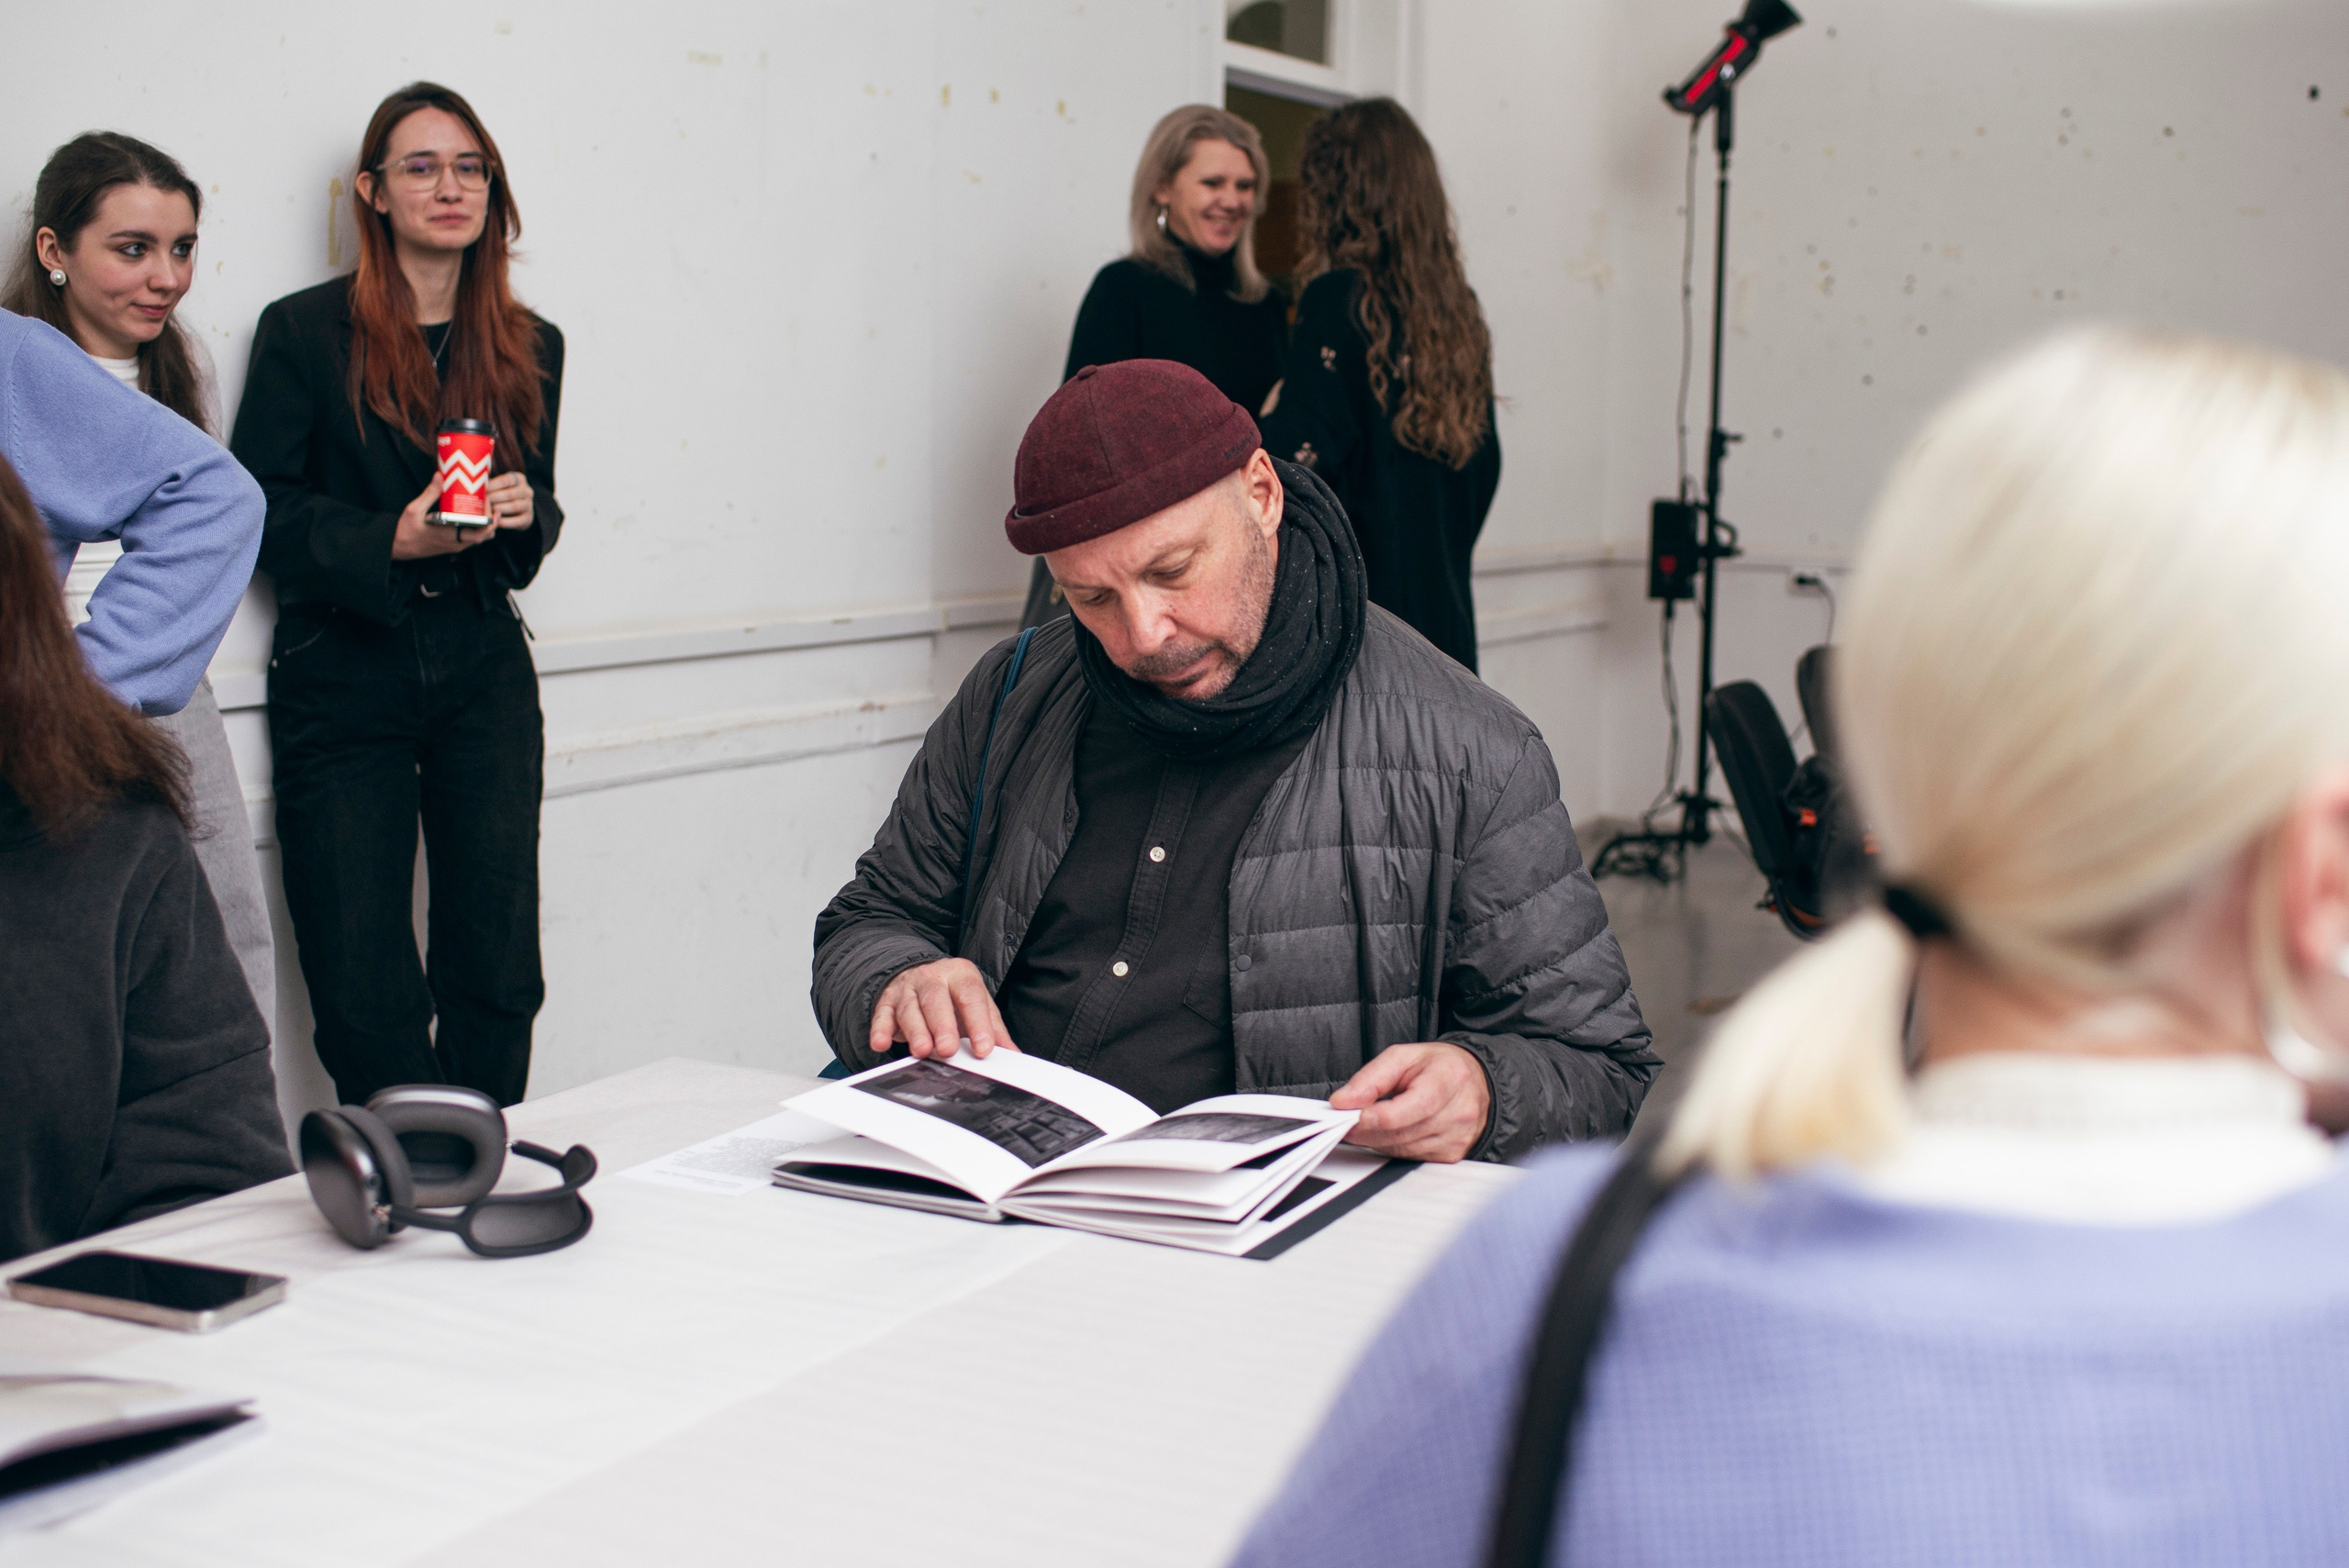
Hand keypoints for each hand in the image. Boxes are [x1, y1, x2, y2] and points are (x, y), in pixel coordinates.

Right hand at [389, 476, 496, 558]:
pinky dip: (477, 527)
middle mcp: (457, 544)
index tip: (487, 502)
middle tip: (487, 500)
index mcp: (450, 536)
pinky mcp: (454, 545)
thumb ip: (429, 494)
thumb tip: (439, 476)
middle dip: (491, 519)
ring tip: (482, 505)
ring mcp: (456, 546)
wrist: (397, 546)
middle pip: (486, 535)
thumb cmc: (405, 530)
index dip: (490, 520)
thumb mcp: (414, 509)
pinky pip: (472, 537)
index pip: (480, 533)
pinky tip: (472, 512)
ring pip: (481, 537)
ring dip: (486, 523)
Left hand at [484, 470, 534, 530]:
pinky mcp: (528, 518)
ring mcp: (529, 505)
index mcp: (519, 479)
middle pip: (511, 494)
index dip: (493, 485)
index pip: (507, 480)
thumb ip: (487, 483)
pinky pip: (517, 521)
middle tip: (482, 502)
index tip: (482, 490)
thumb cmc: (498, 494)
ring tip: (488, 511)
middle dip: (494, 498)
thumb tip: (472, 483)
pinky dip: (504, 522)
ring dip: (499, 509)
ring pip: (515, 506)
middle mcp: (527, 491)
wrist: (514, 511)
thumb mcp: (496, 485)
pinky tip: (494, 520)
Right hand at [869, 958, 1018, 1061]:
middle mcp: (933, 977)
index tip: (984, 1048)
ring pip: (910, 1008)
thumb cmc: (952, 995)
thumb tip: (1012, 1054)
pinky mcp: (887, 999)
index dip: (978, 1023)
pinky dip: (880, 1029)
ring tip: (922, 1051)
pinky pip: (882, 1014)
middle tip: (948, 1049)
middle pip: (936, 1000)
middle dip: (943, 1026)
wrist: (918, 972)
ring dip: (915, 1031)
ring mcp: (907, 987)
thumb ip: (993, 1028)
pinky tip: (881, 1043)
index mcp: (961, 975)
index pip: (971, 996)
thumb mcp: (977, 1004)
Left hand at [1331, 1042, 1490, 1162]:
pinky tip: (1392, 1131)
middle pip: (1403, 1133)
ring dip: (1378, 1140)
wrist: (1475, 1082)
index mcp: (1449, 1079)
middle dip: (1367, 1130)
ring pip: (1403, 1150)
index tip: (1352, 1115)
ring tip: (1370, 1122)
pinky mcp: (1452, 1155)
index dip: (1377, 1116)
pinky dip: (1394, 1147)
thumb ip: (1370, 1078)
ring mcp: (1458, 1137)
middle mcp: (1460, 1112)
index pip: (1413, 1107)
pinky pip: (1411, 1158)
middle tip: (1347, 1121)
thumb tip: (1343, 1101)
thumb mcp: (1402, 1057)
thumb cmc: (1438, 1067)